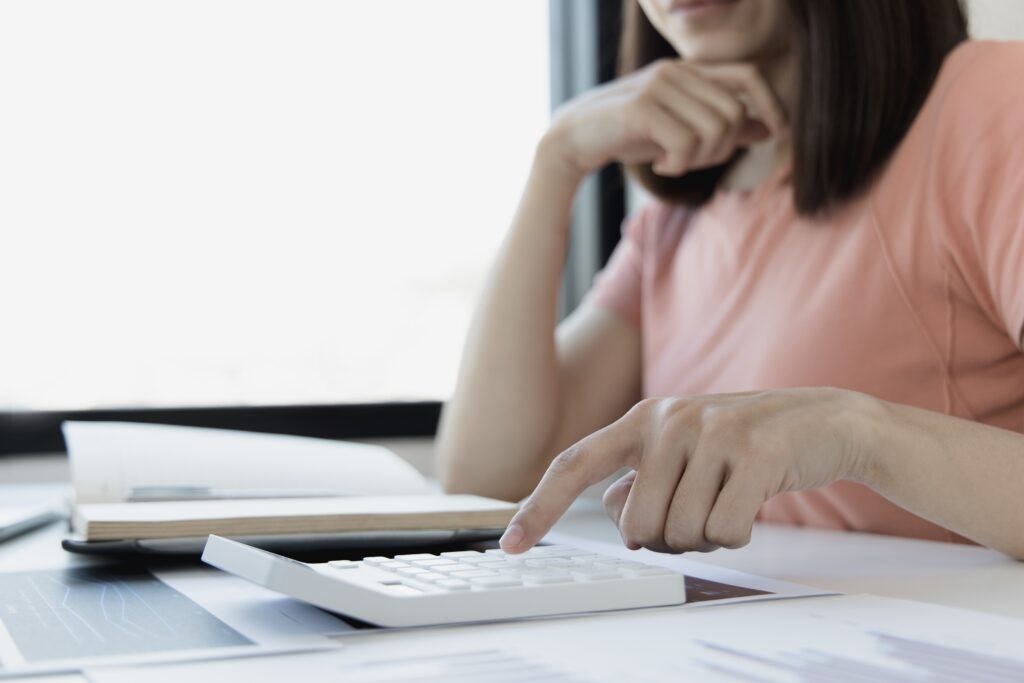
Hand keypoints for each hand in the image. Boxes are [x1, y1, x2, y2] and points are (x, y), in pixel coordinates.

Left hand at [500, 388, 874, 553]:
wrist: (822, 420)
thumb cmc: (742, 443)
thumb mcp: (682, 449)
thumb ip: (640, 478)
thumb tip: (613, 514)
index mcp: (642, 419)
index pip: (575, 465)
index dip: (540, 508)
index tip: (511, 545)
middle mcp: (669, 419)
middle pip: (637, 526)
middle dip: (667, 538)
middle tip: (698, 512)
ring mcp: (713, 433)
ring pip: (681, 534)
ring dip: (705, 537)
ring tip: (728, 500)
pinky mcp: (757, 453)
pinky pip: (725, 533)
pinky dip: (738, 535)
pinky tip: (753, 503)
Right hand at [544, 60, 786, 179]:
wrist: (574, 140)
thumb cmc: (629, 135)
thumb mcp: (680, 129)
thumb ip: (721, 125)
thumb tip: (767, 129)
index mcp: (688, 70)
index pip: (748, 75)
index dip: (771, 103)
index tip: (779, 133)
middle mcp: (675, 70)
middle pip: (732, 112)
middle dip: (723, 149)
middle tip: (694, 162)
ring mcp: (658, 86)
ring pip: (713, 129)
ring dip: (699, 159)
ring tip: (675, 164)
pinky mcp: (640, 107)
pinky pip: (685, 142)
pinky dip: (679, 164)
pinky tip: (661, 167)